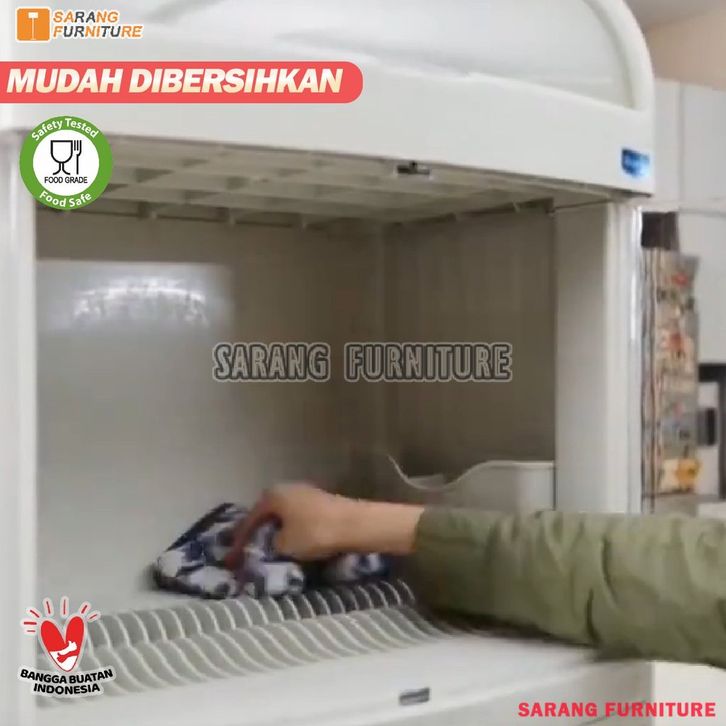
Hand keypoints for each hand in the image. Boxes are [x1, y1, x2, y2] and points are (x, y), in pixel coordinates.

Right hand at [224, 483, 355, 568]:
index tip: (233, 557)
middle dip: (258, 531)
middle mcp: (287, 488)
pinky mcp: (321, 502)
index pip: (250, 518)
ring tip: (270, 547)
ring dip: (276, 530)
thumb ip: (271, 544)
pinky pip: (298, 517)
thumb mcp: (285, 545)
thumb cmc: (315, 532)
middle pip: (267, 512)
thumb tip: (274, 542)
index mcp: (273, 495)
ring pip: (283, 515)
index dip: (240, 539)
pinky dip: (292, 529)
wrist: (355, 524)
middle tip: (249, 549)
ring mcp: (305, 493)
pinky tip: (292, 541)